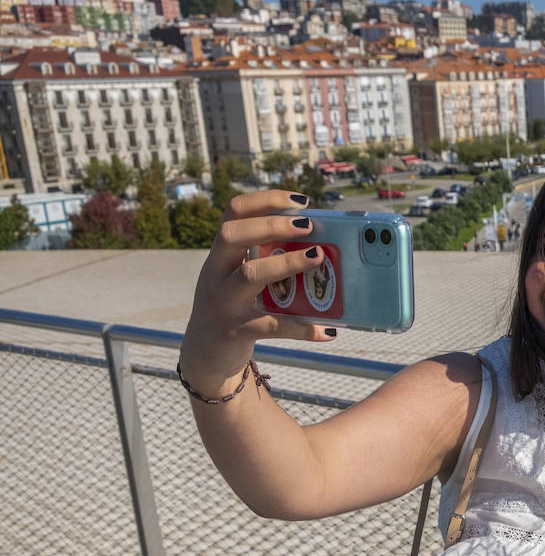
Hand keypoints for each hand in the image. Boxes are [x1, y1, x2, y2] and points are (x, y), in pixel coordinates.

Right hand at [180, 190, 334, 390]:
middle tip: (307, 225)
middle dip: (271, 225)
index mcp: (221, 255)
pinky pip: (274, 326)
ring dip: (287, 263)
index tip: (299, 200)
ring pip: (251, 275)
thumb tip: (320, 248)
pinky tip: (328, 330)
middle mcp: (217, 274)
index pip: (233, 213)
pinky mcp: (237, 330)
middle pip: (232, 235)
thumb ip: (266, 262)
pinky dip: (304, 328)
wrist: (205, 355)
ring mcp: (224, 302)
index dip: (264, 200)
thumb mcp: (239, 280)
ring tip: (317, 258)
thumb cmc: (234, 309)